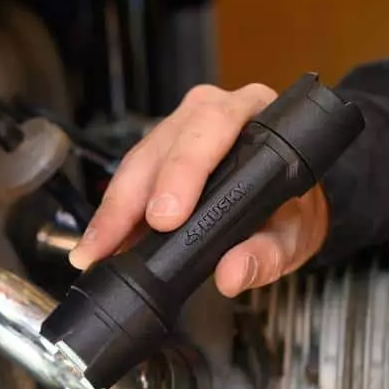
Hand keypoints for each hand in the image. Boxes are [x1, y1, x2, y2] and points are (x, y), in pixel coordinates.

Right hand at [68, 83, 330, 296]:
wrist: (288, 208)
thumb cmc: (290, 209)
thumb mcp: (293, 235)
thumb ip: (269, 254)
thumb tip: (232, 273)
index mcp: (255, 115)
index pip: (212, 127)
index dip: (182, 172)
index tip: (165, 219)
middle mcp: (211, 114)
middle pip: (161, 146)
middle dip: (130, 199)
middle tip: (110, 243)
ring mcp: (177, 133)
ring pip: (136, 162)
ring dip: (112, 210)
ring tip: (95, 250)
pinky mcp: (155, 158)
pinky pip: (126, 179)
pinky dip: (111, 215)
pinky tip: (99, 244)